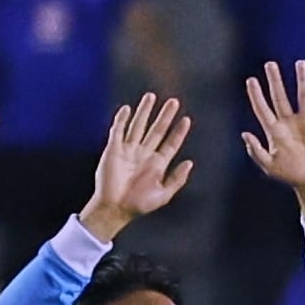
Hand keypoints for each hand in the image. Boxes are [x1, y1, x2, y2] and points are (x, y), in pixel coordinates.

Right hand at [81, 92, 194, 236]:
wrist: (115, 208)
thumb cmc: (138, 205)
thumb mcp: (163, 195)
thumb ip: (177, 179)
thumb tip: (190, 163)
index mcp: (157, 164)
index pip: (170, 144)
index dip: (179, 132)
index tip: (186, 120)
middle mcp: (144, 154)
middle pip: (156, 130)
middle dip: (165, 116)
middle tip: (174, 102)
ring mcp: (128, 150)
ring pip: (138, 126)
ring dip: (144, 111)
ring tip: (151, 96)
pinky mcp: (113, 150)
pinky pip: (118, 131)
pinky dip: (121, 120)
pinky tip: (127, 109)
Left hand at [240, 59, 304, 219]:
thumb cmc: (291, 176)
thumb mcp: (270, 166)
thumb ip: (256, 151)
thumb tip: (244, 133)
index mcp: (275, 131)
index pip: (263, 108)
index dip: (256, 94)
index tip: (251, 80)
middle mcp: (289, 122)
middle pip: (280, 96)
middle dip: (275, 80)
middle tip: (270, 64)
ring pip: (303, 96)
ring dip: (301, 80)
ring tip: (300, 63)